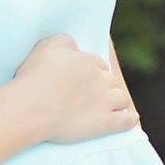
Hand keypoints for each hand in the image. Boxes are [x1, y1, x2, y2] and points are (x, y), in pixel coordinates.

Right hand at [13, 34, 140, 143]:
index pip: (96, 63)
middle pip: (110, 79)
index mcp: (87, 61)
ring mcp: (105, 102)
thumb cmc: (34, 77)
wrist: (33, 108)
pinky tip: (131, 119)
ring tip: (113, 104)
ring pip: (121, 98)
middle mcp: (100, 79)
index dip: (91, 70)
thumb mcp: (46, 46)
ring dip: (118, 100)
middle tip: (95, 92)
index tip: (84, 77)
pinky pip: (125, 121)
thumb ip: (65, 42)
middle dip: (104, 84)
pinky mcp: (105, 123)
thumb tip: (75, 46)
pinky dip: (130, 120)